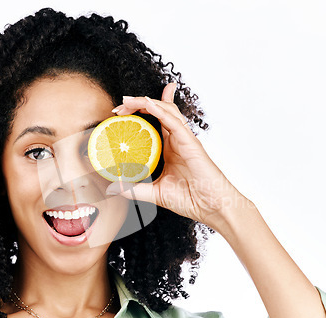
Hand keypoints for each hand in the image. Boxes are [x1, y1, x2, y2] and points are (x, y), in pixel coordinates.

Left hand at [106, 83, 247, 228]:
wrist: (211, 207)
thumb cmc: (191, 199)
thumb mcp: (154, 194)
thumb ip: (134, 190)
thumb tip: (114, 188)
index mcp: (170, 148)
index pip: (156, 120)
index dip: (140, 110)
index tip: (121, 111)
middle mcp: (177, 139)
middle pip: (158, 110)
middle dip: (138, 103)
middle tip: (121, 105)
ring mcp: (184, 139)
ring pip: (165, 110)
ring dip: (144, 102)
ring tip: (127, 101)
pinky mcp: (189, 142)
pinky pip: (173, 121)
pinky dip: (159, 110)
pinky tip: (146, 104)